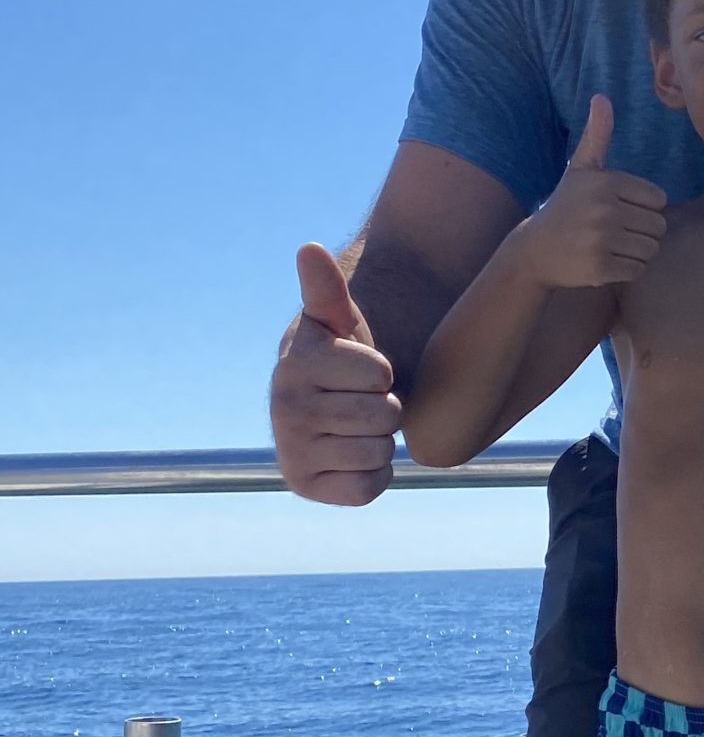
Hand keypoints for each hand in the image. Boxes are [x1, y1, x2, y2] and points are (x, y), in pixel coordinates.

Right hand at [271, 245, 401, 504]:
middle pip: (383, 417)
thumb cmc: (341, 356)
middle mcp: (284, 410)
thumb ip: (326, 288)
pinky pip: (367, 488)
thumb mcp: (337, 319)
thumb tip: (309, 248)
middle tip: (362, 402)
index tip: (364, 370)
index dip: (384, 373)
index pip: (380, 377)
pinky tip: (354, 454)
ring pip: (377, 451)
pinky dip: (372, 475)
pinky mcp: (305, 487)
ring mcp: (292, 452)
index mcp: (295, 365)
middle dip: (385, 408)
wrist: (325, 408)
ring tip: (357, 426)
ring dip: (380, 441)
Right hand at [522, 95, 666, 286]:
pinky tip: (607, 262)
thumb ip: (597, 135)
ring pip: (651, 249)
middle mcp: (605, 209)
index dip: (644, 207)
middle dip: (643, 231)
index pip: (658, 199)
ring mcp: (602, 240)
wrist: (534, 250)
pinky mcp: (600, 268)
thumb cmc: (564, 206)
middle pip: (659, 226)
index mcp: (606, 182)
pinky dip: (628, 270)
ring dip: (638, 251)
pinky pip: (638, 270)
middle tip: (618, 231)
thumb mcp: (580, 169)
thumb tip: (602, 97)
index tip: (621, 210)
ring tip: (614, 246)